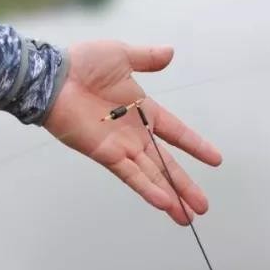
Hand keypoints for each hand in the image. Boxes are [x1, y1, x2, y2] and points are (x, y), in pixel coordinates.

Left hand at [44, 41, 221, 224]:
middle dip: (185, 186)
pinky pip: (131, 175)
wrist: (53, 77)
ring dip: (170, 197)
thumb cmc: (82, 64)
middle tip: (203, 207)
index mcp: (143, 111)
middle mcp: (135, 134)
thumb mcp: (121, 55)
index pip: (176, 133)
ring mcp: (121, 147)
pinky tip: (163, 203)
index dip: (195, 145)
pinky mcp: (105, 155)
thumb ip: (146, 58)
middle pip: (166, 165)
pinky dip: (147, 188)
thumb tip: (170, 52)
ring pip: (152, 177)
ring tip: (187, 217)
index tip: (216, 160)